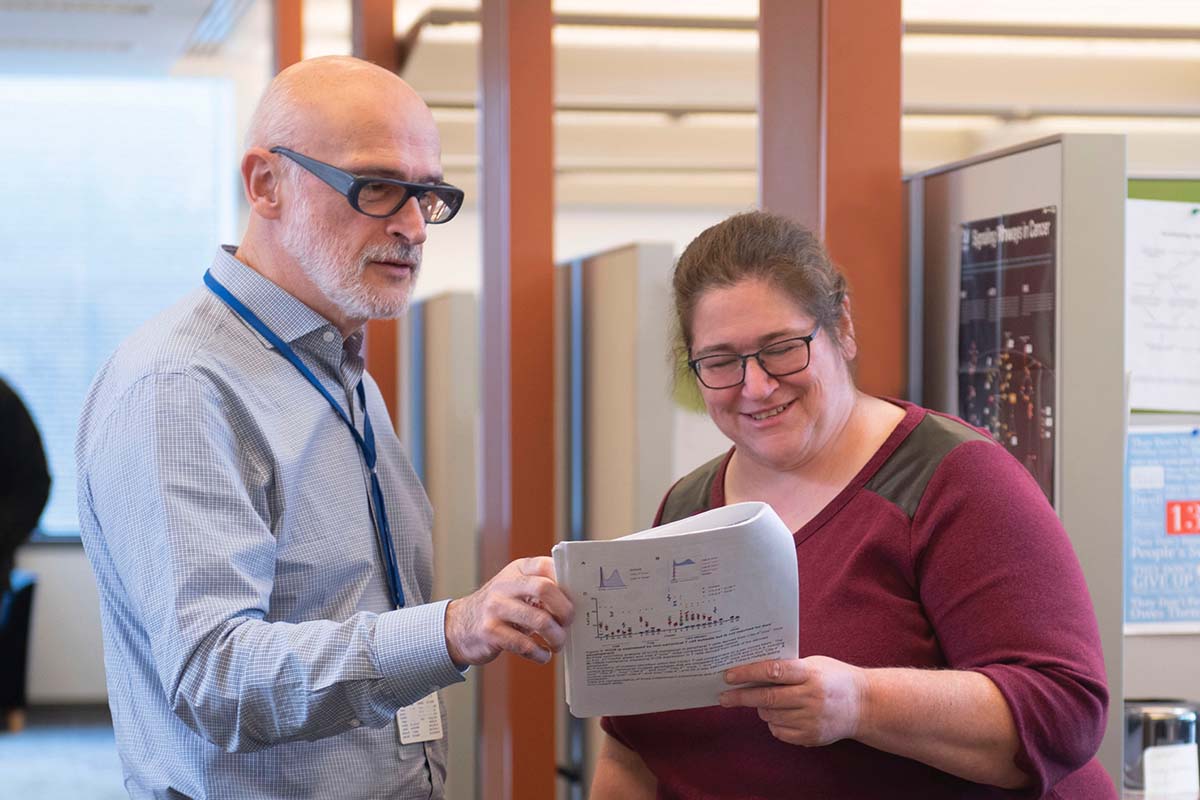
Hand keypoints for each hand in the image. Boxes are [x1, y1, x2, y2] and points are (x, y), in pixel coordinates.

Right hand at [444, 556, 574, 666]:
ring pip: (539, 620)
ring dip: (556, 637)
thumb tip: (576, 601)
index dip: (566, 581)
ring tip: (558, 643)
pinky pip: (524, 645)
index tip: (577, 598)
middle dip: (564, 610)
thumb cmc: (498, 608)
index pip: (546, 565)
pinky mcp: (490, 632)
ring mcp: (496, 608)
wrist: (459, 626)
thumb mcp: (515, 588)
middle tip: (569, 622)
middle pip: (545, 589)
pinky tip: (542, 654)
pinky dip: (540, 653)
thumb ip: (540, 588)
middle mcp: (505, 585)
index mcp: (517, 570)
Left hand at [719, 656, 866, 746]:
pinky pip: (780, 732)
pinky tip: (779, 715)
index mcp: (810, 673)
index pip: (772, 671)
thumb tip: (753, 671)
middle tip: (723, 697)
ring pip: (771, 716)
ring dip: (761, 708)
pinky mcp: (812, 736)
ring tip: (763, 701)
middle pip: (767, 698)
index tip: (729, 676)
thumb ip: (788, 667)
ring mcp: (811, 719)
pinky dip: (774, 723)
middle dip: (741, 697)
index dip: (748, 673)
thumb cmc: (835, 678)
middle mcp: (811, 697)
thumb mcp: (814, 664)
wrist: (865, 705)